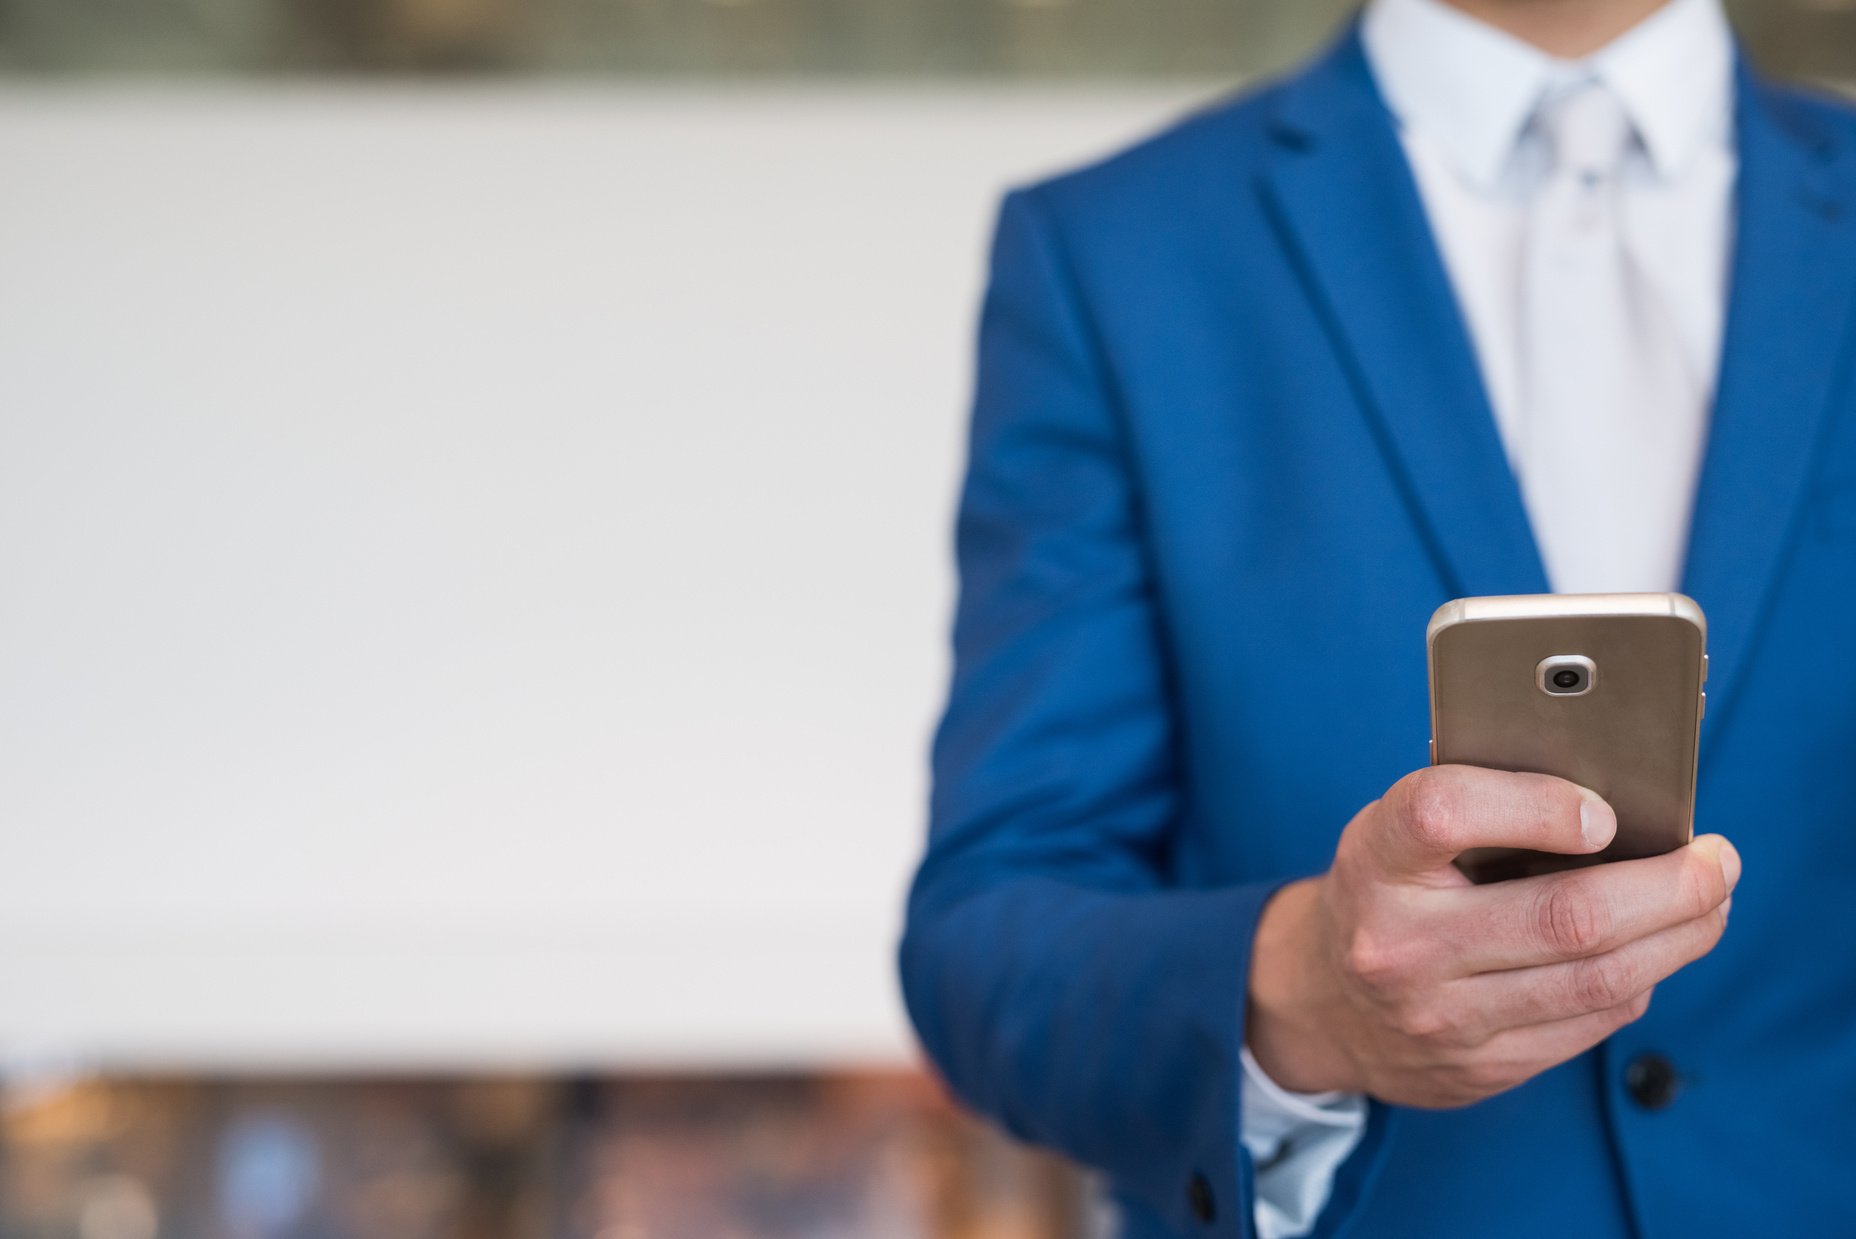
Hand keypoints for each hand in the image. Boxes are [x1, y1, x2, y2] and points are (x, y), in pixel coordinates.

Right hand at [1245, 764, 1738, 1107]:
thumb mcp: (1398, 830)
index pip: (1446, 813)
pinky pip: (1590, 1024)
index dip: (1539, 805)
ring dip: (1678, 938)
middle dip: (1668, 887)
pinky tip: (1654, 953)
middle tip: (1717, 861)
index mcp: (1375, 859)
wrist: (1321, 1002)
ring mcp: (1439, 1017)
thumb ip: (1482, 807)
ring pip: (1597, 980)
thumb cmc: (1384, 890)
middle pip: (1565, 917)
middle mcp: (1399, 943)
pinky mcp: (1479, 1069)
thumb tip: (1617, 805)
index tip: (1604, 810)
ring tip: (1710, 903)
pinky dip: (1639, 981)